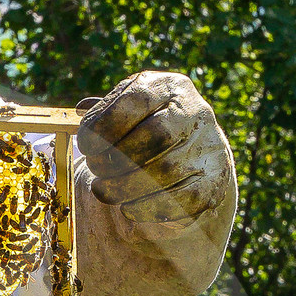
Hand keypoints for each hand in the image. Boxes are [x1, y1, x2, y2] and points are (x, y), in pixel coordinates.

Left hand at [76, 71, 228, 224]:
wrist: (194, 156)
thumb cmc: (147, 130)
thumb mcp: (128, 113)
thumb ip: (105, 111)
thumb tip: (82, 108)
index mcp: (170, 87)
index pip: (137, 98)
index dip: (104, 124)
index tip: (86, 146)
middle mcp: (196, 112)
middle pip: (155, 136)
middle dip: (115, 159)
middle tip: (96, 170)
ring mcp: (208, 148)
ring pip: (165, 172)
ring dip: (124, 187)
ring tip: (105, 191)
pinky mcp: (213, 184)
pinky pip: (178, 201)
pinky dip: (145, 208)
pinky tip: (128, 207)